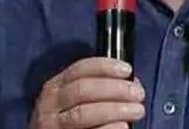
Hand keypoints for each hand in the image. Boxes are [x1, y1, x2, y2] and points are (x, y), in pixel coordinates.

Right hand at [29, 58, 144, 128]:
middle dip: (114, 89)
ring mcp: (53, 125)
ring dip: (114, 109)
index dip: (105, 67)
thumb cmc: (69, 120)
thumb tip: (131, 83)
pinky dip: (108, 128)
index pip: (79, 69)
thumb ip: (97, 88)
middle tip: (138, 94)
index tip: (127, 70)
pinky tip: (123, 126)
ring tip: (137, 111)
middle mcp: (51, 104)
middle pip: (83, 89)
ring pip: (83, 113)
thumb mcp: (73, 99)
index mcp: (56, 87)